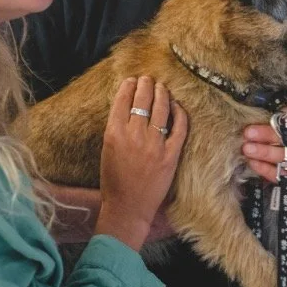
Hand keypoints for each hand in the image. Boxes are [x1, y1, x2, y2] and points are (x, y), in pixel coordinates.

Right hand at [96, 77, 188, 249]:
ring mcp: (154, 145)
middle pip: (142, 100)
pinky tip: (177, 107)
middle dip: (145, 85)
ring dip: (161, 94)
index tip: (132, 81)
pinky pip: (179, 127)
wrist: (128, 207)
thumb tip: (128, 108)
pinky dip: (179, 113)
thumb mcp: (107, 150)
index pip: (122, 100)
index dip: (128, 87)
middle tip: (148, 79)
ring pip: (161, 109)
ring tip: (161, 88)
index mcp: (114, 133)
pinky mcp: (170, 155)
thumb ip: (117, 129)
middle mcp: (134, 136)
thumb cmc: (114, 181)